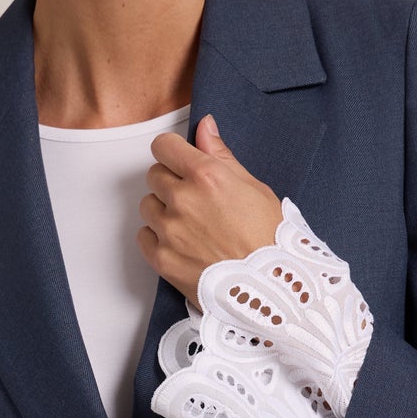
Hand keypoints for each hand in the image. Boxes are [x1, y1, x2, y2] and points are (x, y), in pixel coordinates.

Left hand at [137, 115, 283, 305]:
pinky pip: (144, 236)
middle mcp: (183, 200)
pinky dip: (157, 237)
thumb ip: (221, 155)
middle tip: (196, 200)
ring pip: (148, 205)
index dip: (173, 152)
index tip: (181, 161)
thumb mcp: (255, 188)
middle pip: (154, 175)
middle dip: (171, 182)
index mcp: (207, 176)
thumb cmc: (271, 241)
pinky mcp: (162, 259)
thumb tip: (205, 126)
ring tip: (191, 226)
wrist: (272, 291)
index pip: (164, 146)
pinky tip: (182, 244)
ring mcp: (169, 230)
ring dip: (164, 210)